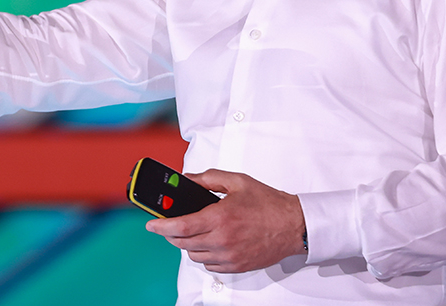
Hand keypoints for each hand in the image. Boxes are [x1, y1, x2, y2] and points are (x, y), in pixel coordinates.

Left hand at [145, 169, 305, 272]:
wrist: (293, 225)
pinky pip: (210, 265)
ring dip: (188, 244)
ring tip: (193, 232)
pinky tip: (210, 243)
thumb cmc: (269, 203)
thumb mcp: (238, 182)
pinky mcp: (236, 266)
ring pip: (194, 255)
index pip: (180, 226)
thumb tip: (187, 178)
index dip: (161, 226)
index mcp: (220, 218)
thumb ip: (208, 178)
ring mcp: (229, 256)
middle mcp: (222, 240)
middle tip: (170, 225)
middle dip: (171, 234)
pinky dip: (204, 255)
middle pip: (183, 243)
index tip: (151, 223)